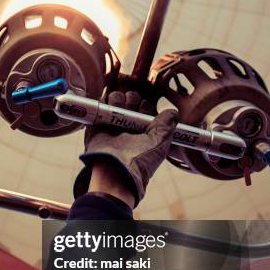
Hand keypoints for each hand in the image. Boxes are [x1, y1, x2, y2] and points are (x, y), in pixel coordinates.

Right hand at [73, 91, 177, 207]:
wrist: (116, 170)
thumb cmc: (140, 160)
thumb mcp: (160, 142)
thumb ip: (167, 125)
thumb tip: (173, 112)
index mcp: (143, 132)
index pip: (145, 109)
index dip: (145, 105)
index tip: (144, 110)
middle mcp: (127, 127)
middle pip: (130, 101)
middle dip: (132, 99)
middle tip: (130, 106)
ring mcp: (111, 126)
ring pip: (115, 100)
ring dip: (118, 99)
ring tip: (119, 107)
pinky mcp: (96, 126)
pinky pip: (99, 107)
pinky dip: (103, 102)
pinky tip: (108, 107)